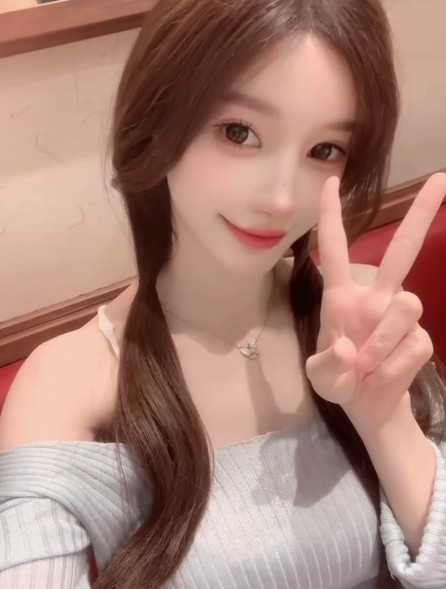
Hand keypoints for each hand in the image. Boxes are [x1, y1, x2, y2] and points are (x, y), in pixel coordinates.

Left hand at [306, 173, 445, 429]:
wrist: (367, 408)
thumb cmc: (338, 382)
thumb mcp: (321, 378)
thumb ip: (328, 364)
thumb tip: (350, 348)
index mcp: (342, 297)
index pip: (335, 249)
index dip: (331, 216)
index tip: (331, 182)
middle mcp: (375, 298)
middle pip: (401, 251)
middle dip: (421, 215)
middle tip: (441, 179)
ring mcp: (400, 317)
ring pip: (407, 307)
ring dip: (383, 344)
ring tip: (365, 369)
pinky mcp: (419, 340)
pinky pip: (411, 348)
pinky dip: (391, 369)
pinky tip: (379, 378)